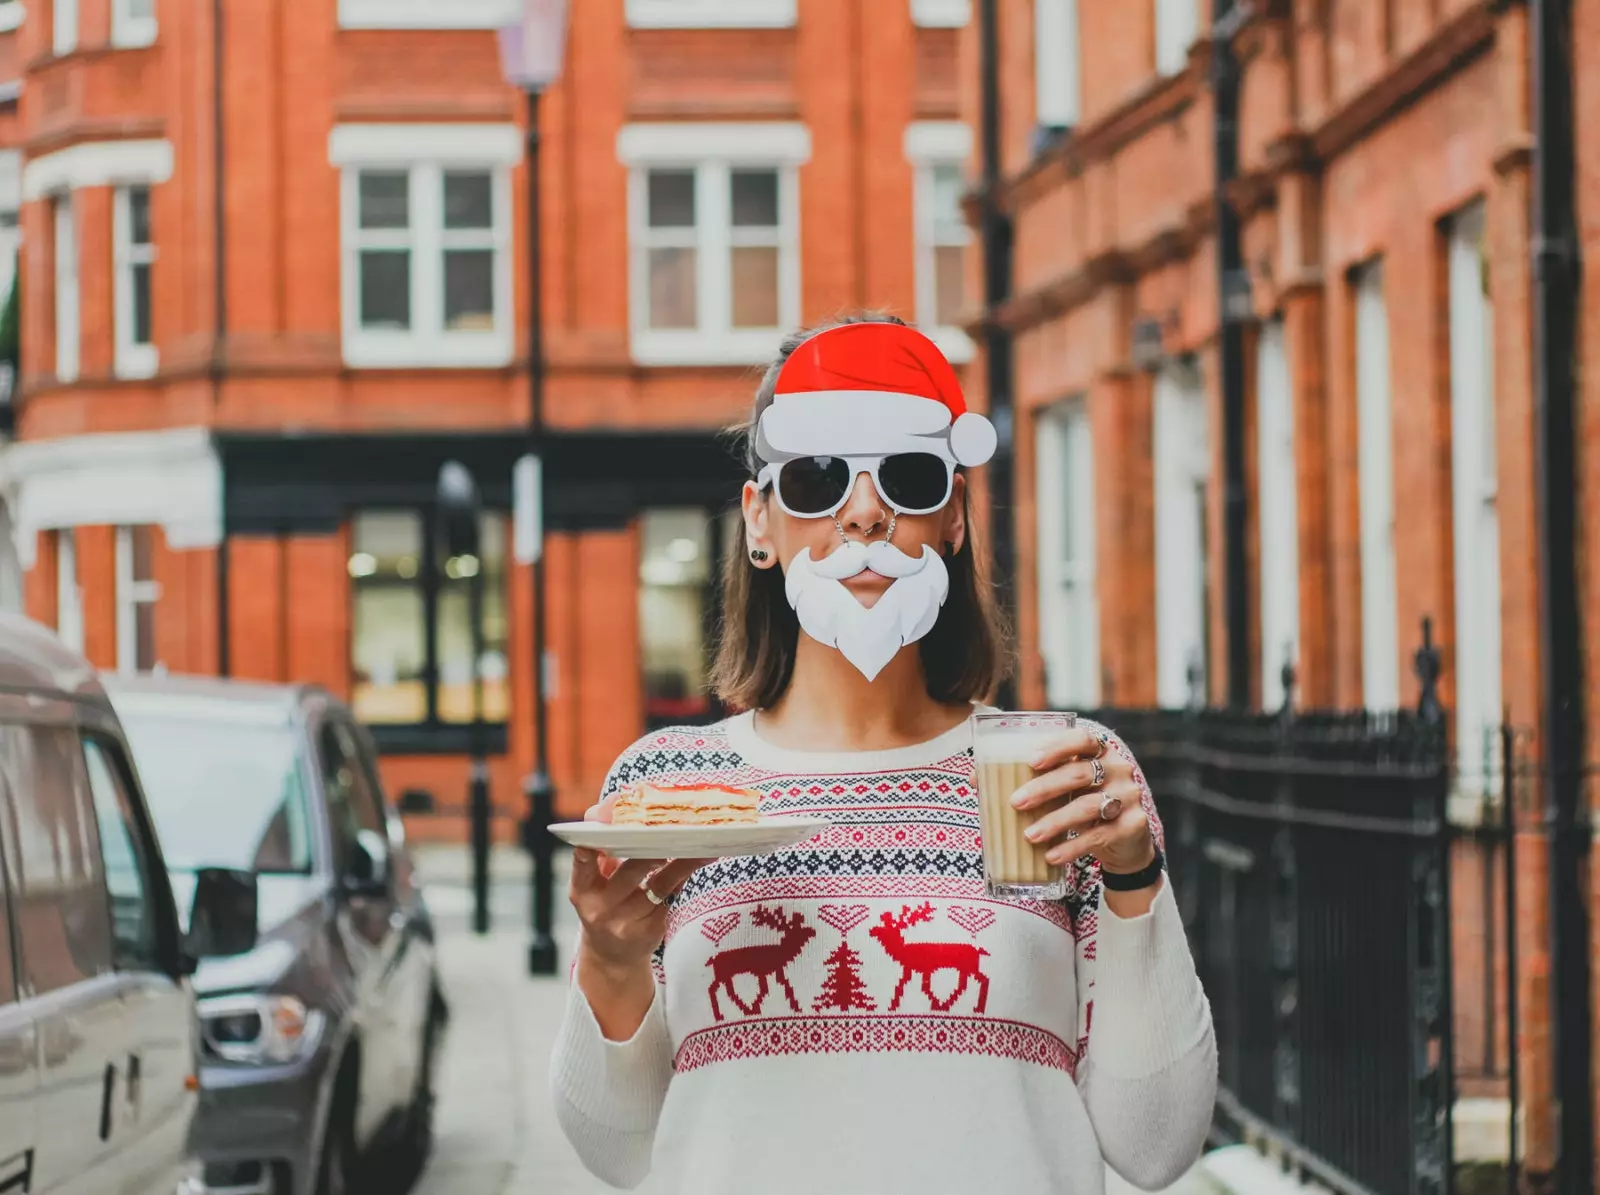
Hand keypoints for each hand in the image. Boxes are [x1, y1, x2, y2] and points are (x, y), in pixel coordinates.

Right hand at [570, 793, 711, 972]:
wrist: (612, 956)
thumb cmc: (606, 903)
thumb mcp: (595, 881)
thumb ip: (604, 851)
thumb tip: (622, 807)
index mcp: (581, 889)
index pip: (582, 865)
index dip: (588, 851)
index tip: (597, 835)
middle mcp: (599, 908)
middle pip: (630, 871)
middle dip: (652, 850)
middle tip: (672, 831)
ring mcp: (624, 923)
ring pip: (659, 885)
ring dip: (683, 862)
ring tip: (702, 846)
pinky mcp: (648, 933)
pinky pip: (670, 899)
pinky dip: (684, 878)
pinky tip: (699, 863)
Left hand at [1007, 726, 1156, 876]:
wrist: (1125, 841)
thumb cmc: (1083, 804)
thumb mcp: (1063, 788)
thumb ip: (1030, 779)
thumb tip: (975, 778)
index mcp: (1101, 751)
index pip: (1083, 739)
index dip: (1057, 747)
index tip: (1029, 761)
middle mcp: (1118, 769)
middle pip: (1079, 773)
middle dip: (1044, 788)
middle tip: (1015, 802)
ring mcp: (1129, 797)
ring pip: (1088, 806)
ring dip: (1054, 821)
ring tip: (1028, 835)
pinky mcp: (1132, 826)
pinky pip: (1098, 836)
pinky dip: (1071, 847)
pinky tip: (1050, 856)